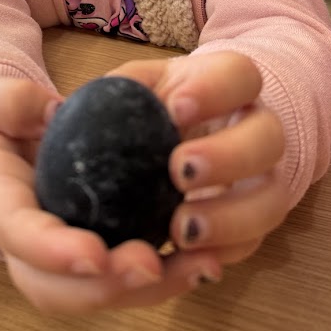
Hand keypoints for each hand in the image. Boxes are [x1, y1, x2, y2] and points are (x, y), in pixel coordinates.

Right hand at [0, 76, 222, 313]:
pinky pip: (123, 281)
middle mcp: (26, 244)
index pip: (19, 235)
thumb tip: (55, 113)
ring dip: (148, 290)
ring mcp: (59, 257)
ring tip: (197, 267)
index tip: (96, 254)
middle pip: (58, 288)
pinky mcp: (92, 256)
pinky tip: (204, 260)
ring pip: (97, 294)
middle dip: (108, 287)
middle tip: (151, 265)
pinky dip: (164, 278)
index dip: (54, 252)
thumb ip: (9, 101)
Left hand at [108, 52, 287, 267]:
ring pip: (271, 198)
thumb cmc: (155, 105)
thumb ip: (116, 93)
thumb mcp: (136, 85)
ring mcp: (262, 177)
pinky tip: (188, 256)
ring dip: (230, 216)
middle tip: (180, 171)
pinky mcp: (254, 221)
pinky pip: (253, 242)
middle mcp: (256, 127)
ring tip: (181, 229)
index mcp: (227, 83)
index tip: (176, 109)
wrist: (191, 134)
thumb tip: (59, 113)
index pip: (240, 74)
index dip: (215, 90)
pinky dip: (223, 251)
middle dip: (228, 156)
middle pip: (269, 137)